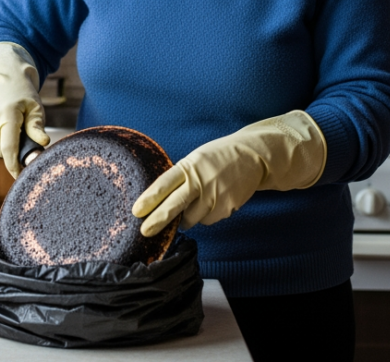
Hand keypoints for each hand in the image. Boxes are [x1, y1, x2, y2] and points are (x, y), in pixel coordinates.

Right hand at [0, 42, 50, 176]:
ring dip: (4, 142)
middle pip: (2, 150)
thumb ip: (36, 126)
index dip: (14, 166)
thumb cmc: (22, 91)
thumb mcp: (34, 107)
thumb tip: (43, 143)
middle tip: (23, 136)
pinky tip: (0, 121)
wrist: (0, 75)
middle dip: (13, 150)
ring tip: (11, 123)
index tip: (20, 177)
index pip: (8, 149)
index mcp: (6, 116)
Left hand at [132, 111, 326, 235]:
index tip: (136, 211)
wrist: (253, 156)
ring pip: (191, 219)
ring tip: (199, 199)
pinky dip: (207, 214)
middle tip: (145, 232)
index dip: (149, 199)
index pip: (164, 184)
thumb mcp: (196, 159)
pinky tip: (215, 199)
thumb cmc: (218, 158)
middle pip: (174, 206)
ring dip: (189, 216)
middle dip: (157, 221)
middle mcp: (201, 182)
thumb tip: (161, 202)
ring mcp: (215, 196)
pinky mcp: (227, 208)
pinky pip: (208, 220)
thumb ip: (181, 177)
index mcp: (189, 167)